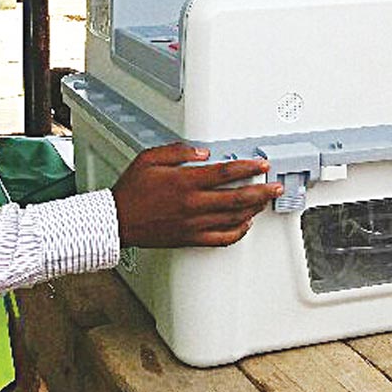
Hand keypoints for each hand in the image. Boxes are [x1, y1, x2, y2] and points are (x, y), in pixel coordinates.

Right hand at [112, 143, 282, 247]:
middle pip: (237, 198)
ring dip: (253, 209)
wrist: (117, 221)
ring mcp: (193, 223)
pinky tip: (245, 226)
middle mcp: (193, 204)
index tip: (261, 165)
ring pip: (233, 218)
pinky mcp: (190, 238)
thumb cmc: (131, 191)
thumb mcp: (149, 159)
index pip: (225, 173)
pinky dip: (237, 233)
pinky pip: (220, 238)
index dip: (248, 168)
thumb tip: (202, 152)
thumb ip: (178, 152)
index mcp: (185, 182)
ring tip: (264, 202)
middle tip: (274, 187)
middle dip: (261, 191)